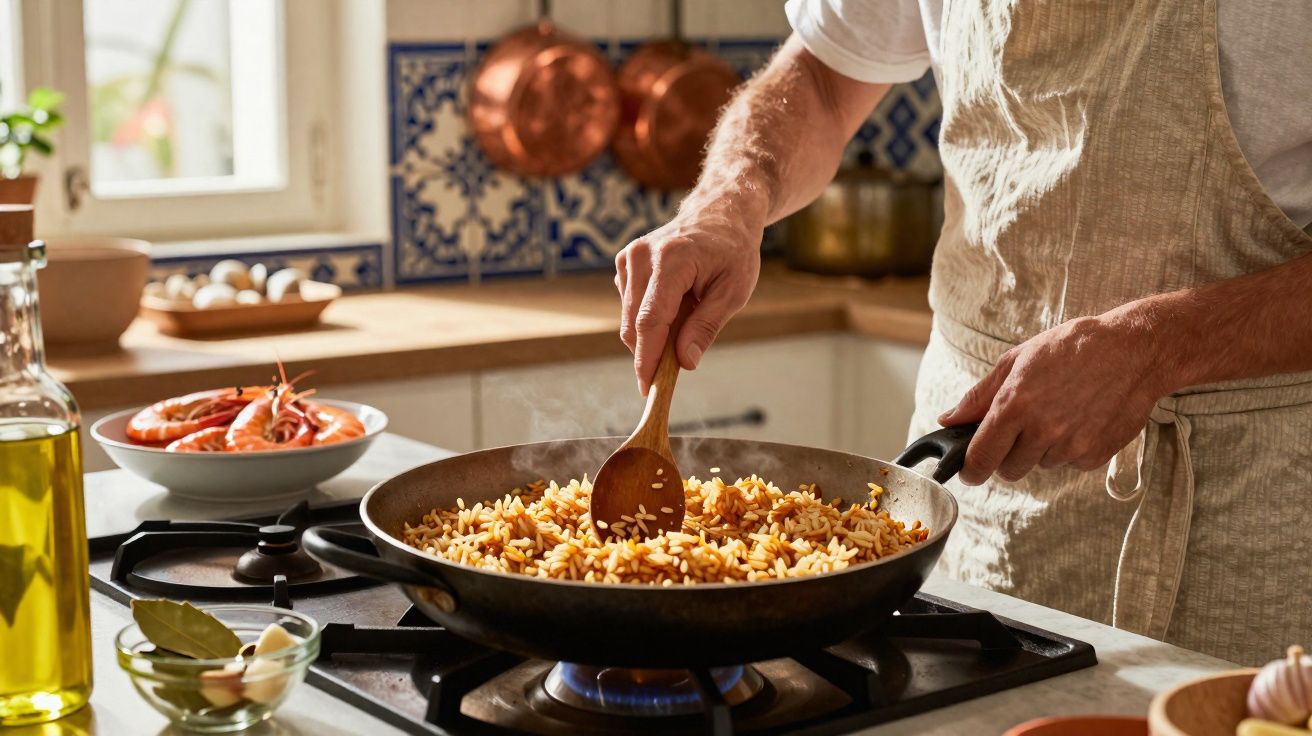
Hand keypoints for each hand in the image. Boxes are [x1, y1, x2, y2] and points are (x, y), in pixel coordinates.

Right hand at [615, 208, 761, 394]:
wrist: (721, 211)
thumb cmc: (733, 250)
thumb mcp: (734, 291)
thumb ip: (706, 327)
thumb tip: (684, 362)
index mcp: (672, 260)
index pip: (650, 320)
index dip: (647, 359)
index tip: (648, 388)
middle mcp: (642, 256)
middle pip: (633, 324)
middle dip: (650, 353)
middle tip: (677, 366)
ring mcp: (629, 257)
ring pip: (629, 318)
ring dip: (653, 333)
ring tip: (689, 314)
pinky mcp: (624, 262)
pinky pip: (629, 306)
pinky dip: (648, 317)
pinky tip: (675, 303)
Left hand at [938, 311, 1174, 484]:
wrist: (1134, 351)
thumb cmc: (1071, 348)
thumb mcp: (1017, 360)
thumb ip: (979, 396)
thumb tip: (948, 420)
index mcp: (1015, 406)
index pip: (980, 458)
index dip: (970, 469)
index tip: (969, 470)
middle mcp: (1042, 431)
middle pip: (1009, 470)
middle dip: (1008, 454)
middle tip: (1023, 427)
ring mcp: (1071, 446)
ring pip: (1041, 466)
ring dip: (1042, 449)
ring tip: (1059, 412)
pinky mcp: (1096, 455)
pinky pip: (1070, 464)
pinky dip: (1070, 449)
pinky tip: (1081, 419)